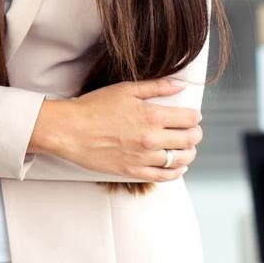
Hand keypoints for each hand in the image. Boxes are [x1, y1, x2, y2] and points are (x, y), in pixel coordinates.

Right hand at [32, 79, 201, 182]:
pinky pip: (165, 176)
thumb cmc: (92, 107)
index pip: (190, 119)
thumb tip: (181, 86)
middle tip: (192, 132)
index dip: (195, 117)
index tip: (192, 116)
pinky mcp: (133, 171)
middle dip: (195, 134)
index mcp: (152, 116)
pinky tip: (176, 166)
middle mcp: (152, 138)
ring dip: (188, 153)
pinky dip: (176, 172)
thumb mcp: (125, 89)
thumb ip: (156, 86)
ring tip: (185, 149)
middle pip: (190, 140)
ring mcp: (143, 158)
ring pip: (181, 159)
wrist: (68, 130)